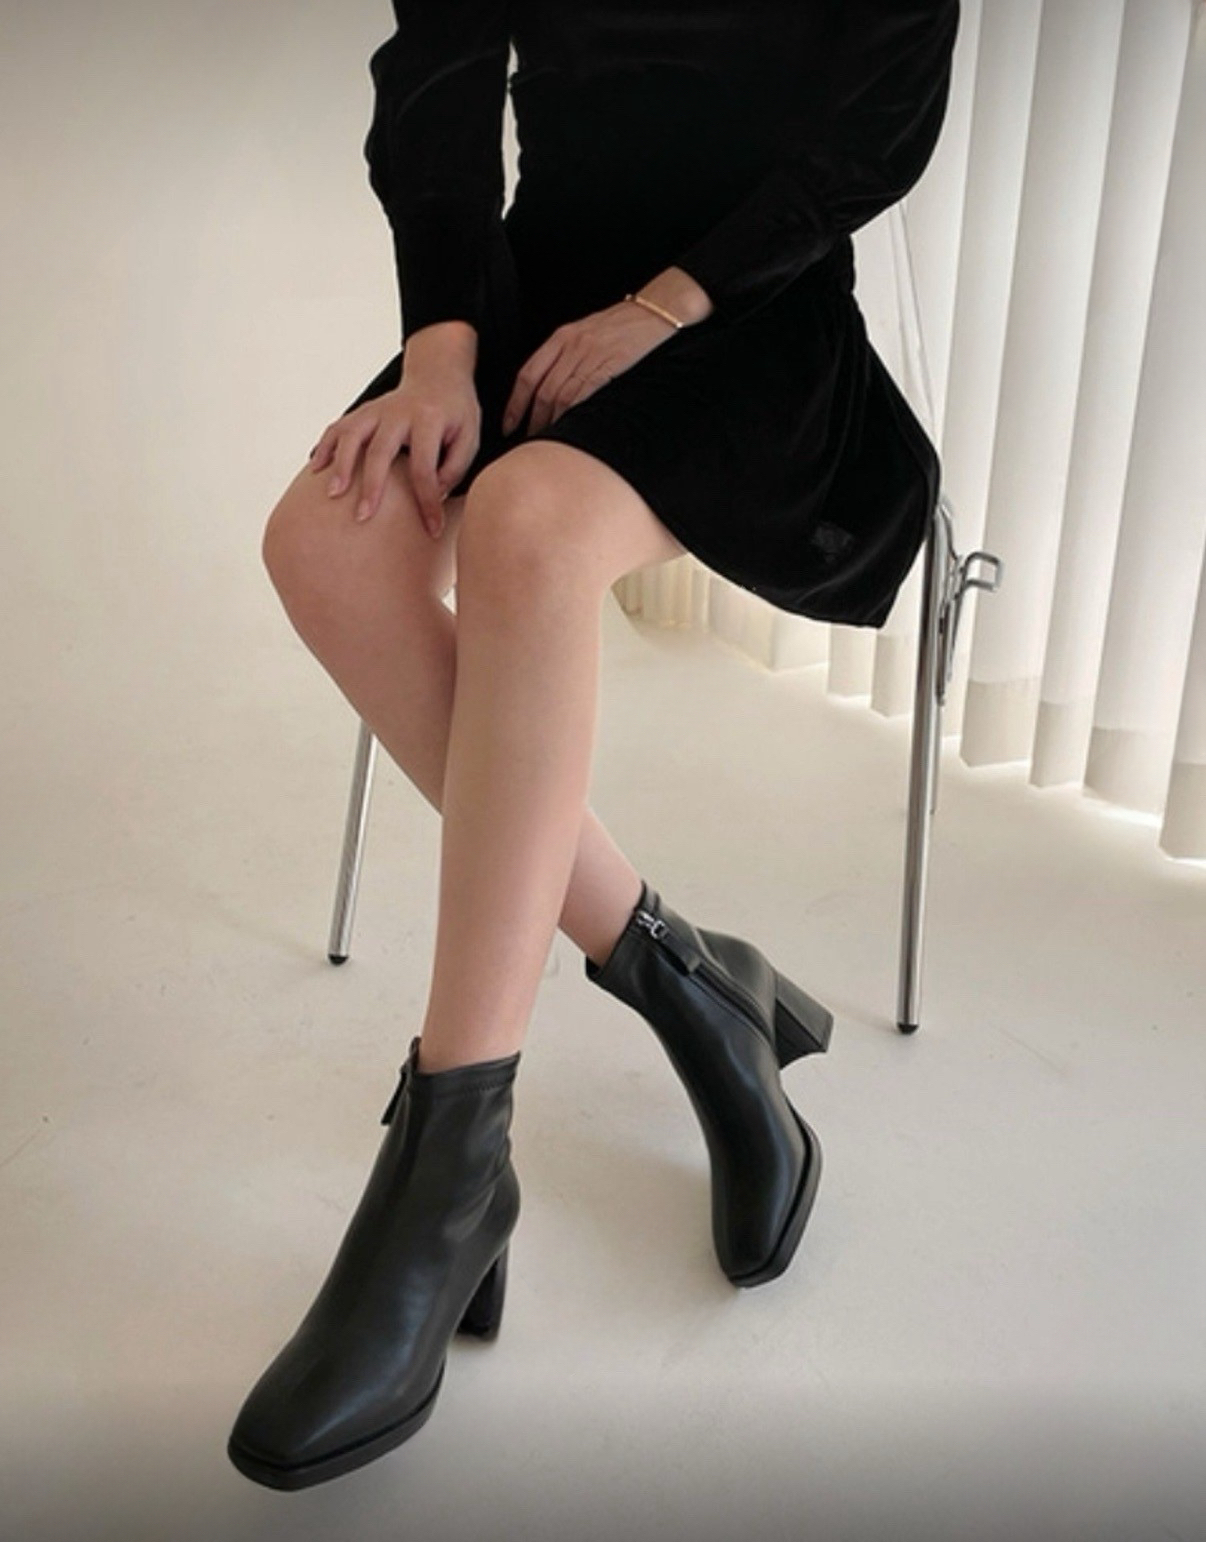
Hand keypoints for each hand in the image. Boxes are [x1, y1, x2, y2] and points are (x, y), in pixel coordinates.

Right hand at [307, 325, 479, 538]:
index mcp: (429, 419)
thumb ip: (454, 468)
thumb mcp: (469, 439)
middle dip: (371, 486)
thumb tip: (433, 498)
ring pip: (351, 435)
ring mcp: (376, 409)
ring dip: (340, 465)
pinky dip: (325, 447)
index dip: (428, 501)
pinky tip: (316, 469)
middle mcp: (398, 412)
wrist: (437, 376)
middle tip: (363, 516)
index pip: (424, 467)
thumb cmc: (455, 416)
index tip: (432, 529)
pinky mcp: (363, 411)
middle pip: (380, 451)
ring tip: (332, 494)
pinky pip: (337, 428)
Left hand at [501, 298, 684, 436]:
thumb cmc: (626, 324)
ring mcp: (590, 356)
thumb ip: (569, 355)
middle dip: (532, 420)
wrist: (658, 311)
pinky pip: (582, 395)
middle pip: (541, 391)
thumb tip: (552, 390)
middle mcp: (571, 346)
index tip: (508, 424)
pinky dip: (571, 415)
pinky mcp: (609, 365)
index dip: (515, 404)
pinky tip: (569, 429)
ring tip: (548, 442)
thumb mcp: (589, 332)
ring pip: (559, 396)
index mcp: (562, 337)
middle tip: (529, 442)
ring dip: (551, 423)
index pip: (528, 374)